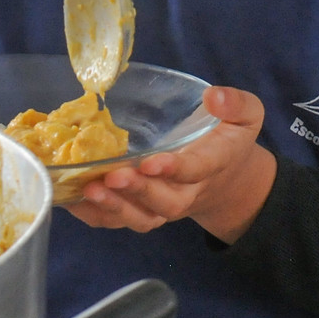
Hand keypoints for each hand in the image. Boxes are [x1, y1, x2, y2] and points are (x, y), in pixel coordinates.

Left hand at [66, 86, 276, 242]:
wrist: (227, 180)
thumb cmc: (229, 138)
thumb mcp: (246, 115)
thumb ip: (235, 104)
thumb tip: (214, 96)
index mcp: (214, 164)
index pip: (196, 170)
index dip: (173, 169)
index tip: (151, 162)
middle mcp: (189, 191)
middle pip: (165, 202)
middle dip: (138, 191)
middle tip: (113, 176)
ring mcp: (164, 205)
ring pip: (142, 217)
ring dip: (114, 207)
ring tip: (89, 191)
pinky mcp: (144, 210)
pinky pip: (120, 221)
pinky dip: (95, 215)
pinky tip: (72, 200)